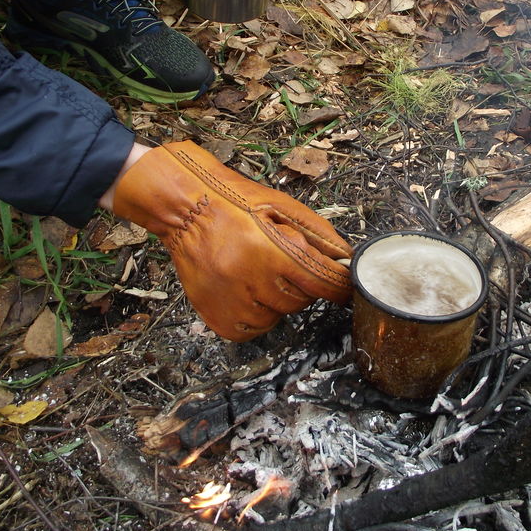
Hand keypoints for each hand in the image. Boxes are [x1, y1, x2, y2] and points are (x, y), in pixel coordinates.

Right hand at [109, 141, 350, 340]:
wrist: (184, 208)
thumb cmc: (233, 202)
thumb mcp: (281, 206)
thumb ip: (319, 234)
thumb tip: (346, 259)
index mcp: (269, 249)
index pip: (321, 281)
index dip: (339, 285)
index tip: (344, 286)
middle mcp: (248, 279)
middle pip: (301, 300)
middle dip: (301, 283)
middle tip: (282, 262)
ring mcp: (229, 301)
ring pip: (278, 316)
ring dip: (278, 299)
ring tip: (259, 272)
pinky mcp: (215, 317)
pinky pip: (253, 329)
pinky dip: (257, 314)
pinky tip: (247, 290)